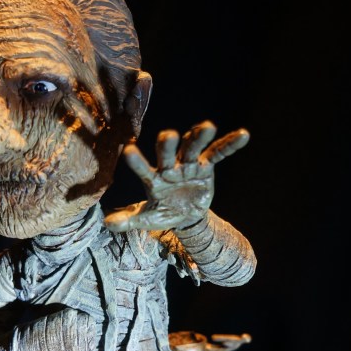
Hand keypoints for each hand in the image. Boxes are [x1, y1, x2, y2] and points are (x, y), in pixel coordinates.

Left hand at [104, 121, 248, 231]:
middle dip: (168, 145)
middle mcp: (170, 167)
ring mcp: (189, 165)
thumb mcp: (147, 219)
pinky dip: (230, 145)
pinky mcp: (207, 166)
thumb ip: (128, 220)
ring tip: (208, 126)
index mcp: (153, 179)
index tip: (128, 151)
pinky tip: (243, 135)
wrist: (186, 217)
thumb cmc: (164, 213)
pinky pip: (219, 153)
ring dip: (199, 137)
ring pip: (193, 147)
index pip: (143, 169)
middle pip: (168, 152)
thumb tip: (107, 224)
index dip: (137, 161)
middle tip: (167, 135)